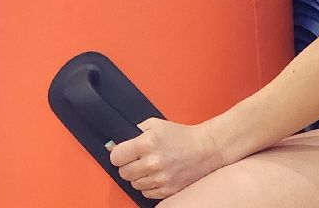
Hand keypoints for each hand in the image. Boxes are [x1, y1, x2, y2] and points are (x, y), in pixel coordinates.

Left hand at [110, 118, 224, 199]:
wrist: (204, 149)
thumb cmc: (179, 135)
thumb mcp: (155, 124)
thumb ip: (134, 132)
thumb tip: (114, 145)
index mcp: (146, 143)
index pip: (116, 157)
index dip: (118, 154)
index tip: (123, 153)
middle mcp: (152, 162)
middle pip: (123, 172)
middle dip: (128, 165)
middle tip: (138, 159)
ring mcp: (160, 178)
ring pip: (134, 184)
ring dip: (139, 176)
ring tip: (150, 166)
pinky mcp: (167, 190)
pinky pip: (146, 193)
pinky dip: (148, 185)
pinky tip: (156, 175)